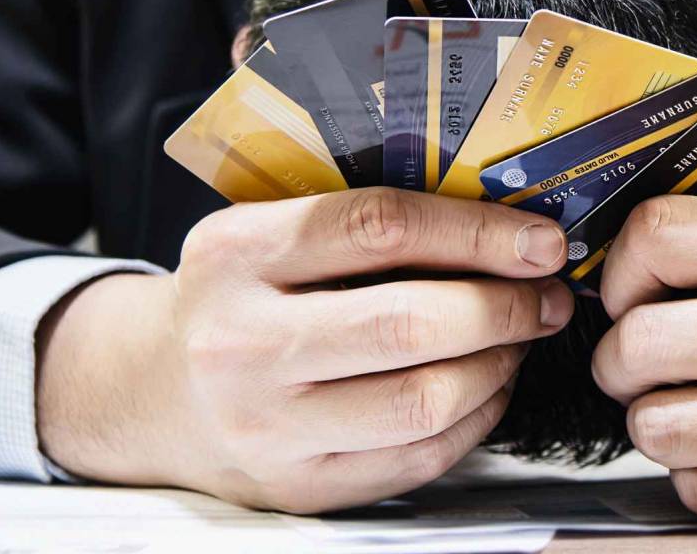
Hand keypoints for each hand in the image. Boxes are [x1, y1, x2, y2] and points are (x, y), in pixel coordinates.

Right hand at [36, 188, 573, 512]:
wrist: (147, 393)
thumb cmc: (236, 298)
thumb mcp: (264, 233)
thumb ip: (359, 218)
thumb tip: (505, 210)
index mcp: (237, 253)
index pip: (379, 228)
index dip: (479, 231)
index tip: (541, 239)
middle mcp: (242, 342)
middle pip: (411, 324)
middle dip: (506, 306)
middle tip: (549, 295)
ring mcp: (268, 425)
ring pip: (425, 400)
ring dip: (500, 365)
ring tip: (520, 339)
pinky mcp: (299, 486)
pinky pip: (421, 456)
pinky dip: (476, 418)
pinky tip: (486, 386)